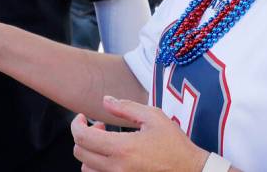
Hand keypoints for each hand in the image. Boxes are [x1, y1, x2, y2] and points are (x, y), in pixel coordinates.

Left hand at [70, 96, 209, 171]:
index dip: (76, 125)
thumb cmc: (174, 143)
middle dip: (83, 136)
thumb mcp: (153, 117)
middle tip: (99, 126)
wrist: (190, 170)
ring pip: (87, 168)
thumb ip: (125, 107)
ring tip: (106, 141)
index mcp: (122, 148)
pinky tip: (112, 154)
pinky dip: (98, 165)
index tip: (82, 117)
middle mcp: (116, 168)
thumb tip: (105, 100)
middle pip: (80, 153)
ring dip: (89, 152)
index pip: (82, 138)